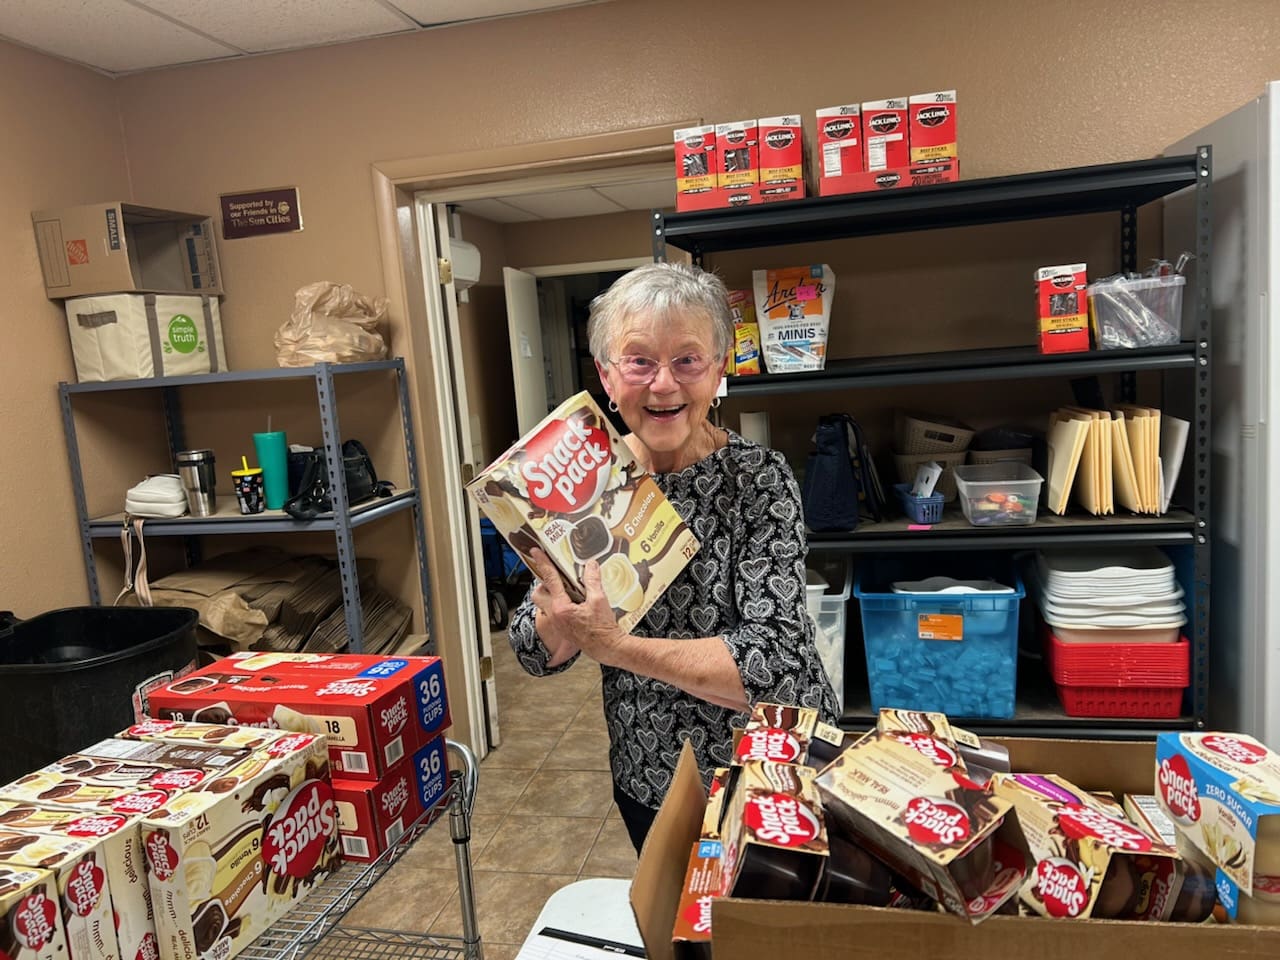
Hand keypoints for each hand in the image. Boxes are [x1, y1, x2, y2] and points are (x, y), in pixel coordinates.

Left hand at [527, 549, 626, 667]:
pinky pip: (554, 611)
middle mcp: (555, 616)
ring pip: (545, 603)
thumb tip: (591, 565)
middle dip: (543, 583)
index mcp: (561, 608)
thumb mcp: (599, 600)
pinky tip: (576, 600)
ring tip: (569, 587)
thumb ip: (593, 580)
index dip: (543, 563)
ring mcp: (558, 624)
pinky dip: (561, 603)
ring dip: (553, 594)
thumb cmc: (603, 629)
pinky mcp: (563, 628)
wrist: (607, 648)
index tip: (536, 552)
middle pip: (539, 594)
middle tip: (556, 575)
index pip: (550, 580)